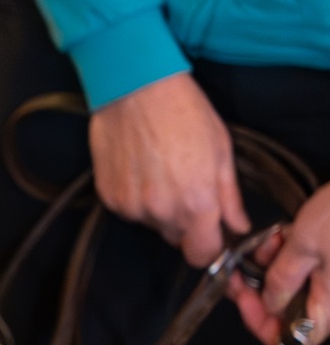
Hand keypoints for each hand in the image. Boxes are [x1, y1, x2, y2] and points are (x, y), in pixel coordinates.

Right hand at [88, 72, 248, 266]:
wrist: (135, 88)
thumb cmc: (185, 113)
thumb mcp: (221, 152)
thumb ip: (230, 197)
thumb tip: (237, 226)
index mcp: (197, 204)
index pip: (202, 255)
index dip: (209, 246)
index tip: (210, 232)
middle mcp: (161, 212)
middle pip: (176, 239)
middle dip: (184, 223)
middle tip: (185, 189)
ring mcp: (130, 206)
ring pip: (151, 224)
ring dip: (158, 209)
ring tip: (159, 173)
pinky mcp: (108, 196)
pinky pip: (128, 210)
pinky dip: (135, 198)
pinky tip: (139, 170)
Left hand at [228, 183, 329, 344]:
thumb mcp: (304, 245)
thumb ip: (283, 280)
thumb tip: (268, 304)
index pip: (294, 339)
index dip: (262, 325)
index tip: (244, 300)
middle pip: (293, 310)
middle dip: (265, 287)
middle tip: (247, 267)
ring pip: (299, 286)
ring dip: (277, 265)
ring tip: (271, 241)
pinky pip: (313, 269)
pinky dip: (295, 255)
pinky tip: (286, 235)